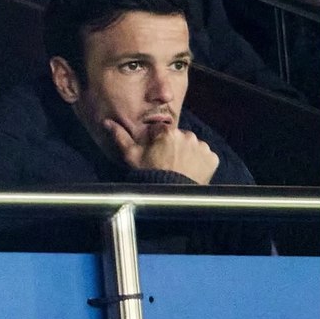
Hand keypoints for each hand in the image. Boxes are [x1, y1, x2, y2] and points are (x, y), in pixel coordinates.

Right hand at [104, 120, 219, 184]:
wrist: (170, 196)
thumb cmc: (149, 174)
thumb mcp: (131, 156)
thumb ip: (120, 136)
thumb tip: (107, 122)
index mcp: (168, 132)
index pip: (162, 131)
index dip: (157, 142)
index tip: (155, 153)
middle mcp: (187, 135)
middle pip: (179, 137)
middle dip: (173, 146)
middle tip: (166, 162)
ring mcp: (202, 147)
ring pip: (193, 146)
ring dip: (187, 153)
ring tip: (179, 168)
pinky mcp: (212, 158)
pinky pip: (205, 156)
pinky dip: (199, 162)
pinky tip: (190, 171)